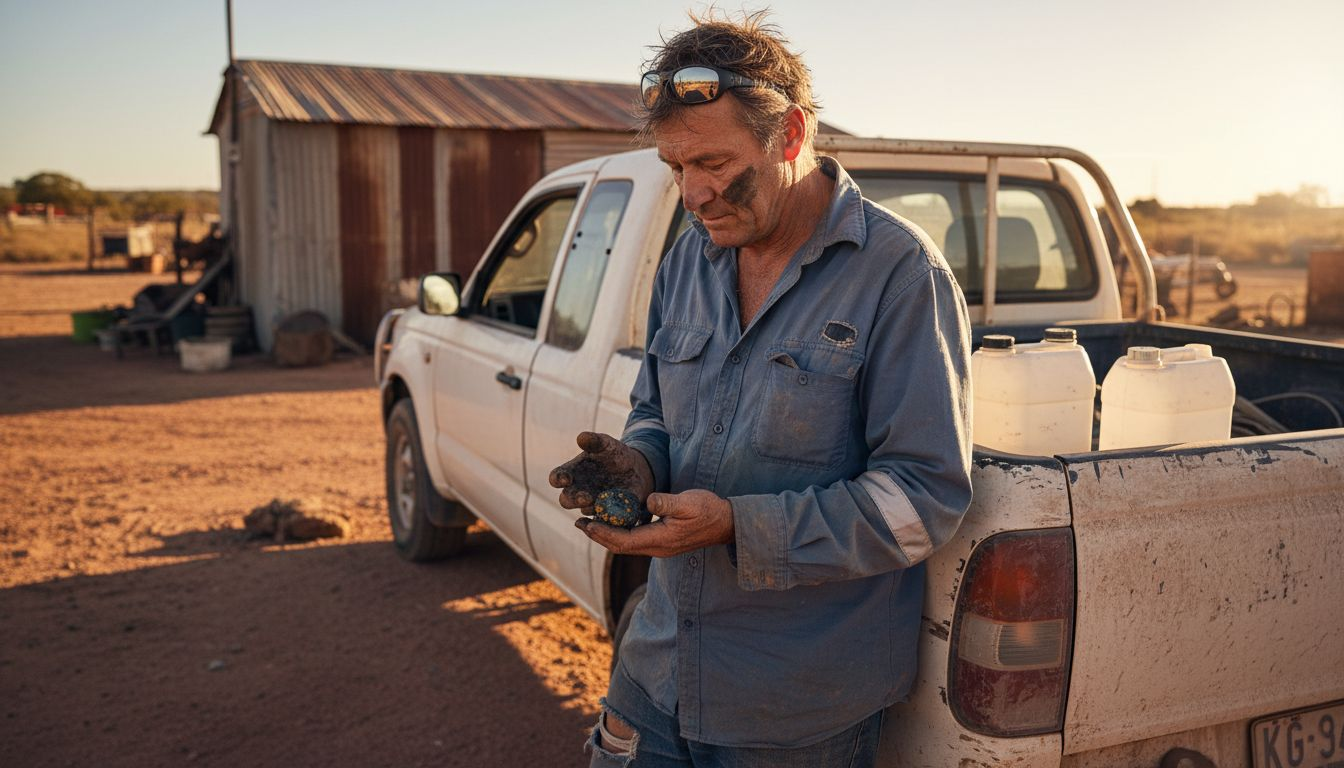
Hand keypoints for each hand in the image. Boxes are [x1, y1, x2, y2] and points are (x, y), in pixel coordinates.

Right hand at [548, 432, 654, 509]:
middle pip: (566, 500)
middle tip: (585, 496)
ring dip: (591, 508)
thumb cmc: (613, 454)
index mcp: (571, 473)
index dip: (558, 479)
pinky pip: (603, 519)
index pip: (556, 478)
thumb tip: (581, 437)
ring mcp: (591, 504)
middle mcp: (576, 491)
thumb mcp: (606, 444)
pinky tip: (616, 513)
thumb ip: (594, 441)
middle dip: (573, 500)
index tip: (565, 478)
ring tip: (602, 503)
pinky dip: (608, 517)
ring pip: (585, 511)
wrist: (634, 469)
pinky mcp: (606, 513)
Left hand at [575, 489, 733, 557]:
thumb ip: (667, 503)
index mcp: (660, 540)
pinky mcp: (663, 541)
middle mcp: (657, 548)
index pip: (623, 540)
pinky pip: (634, 540)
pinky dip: (619, 532)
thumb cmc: (708, 510)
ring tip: (589, 524)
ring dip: (606, 535)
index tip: (585, 523)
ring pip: (626, 544)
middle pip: (620, 546)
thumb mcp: (689, 502)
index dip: (603, 533)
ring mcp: (660, 547)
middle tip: (579, 523)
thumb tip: (648, 500)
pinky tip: (613, 522)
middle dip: (598, 535)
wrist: (726, 523)